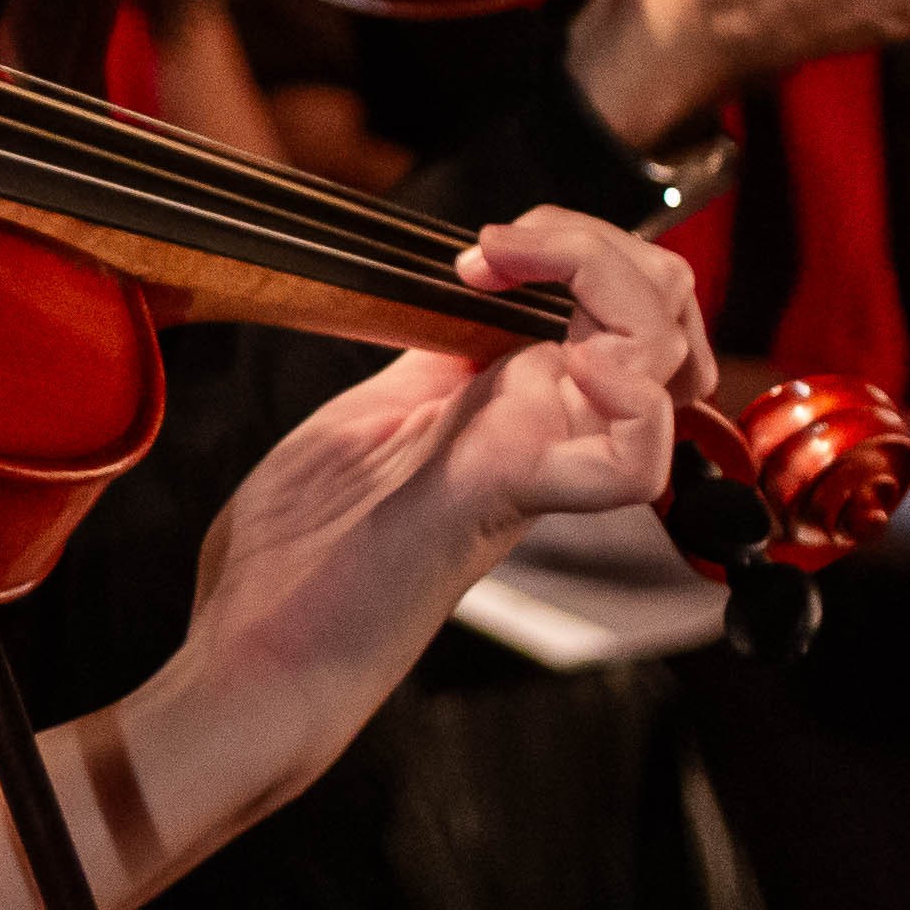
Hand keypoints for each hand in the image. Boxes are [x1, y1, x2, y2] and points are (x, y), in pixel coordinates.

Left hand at [130, 212, 703, 818]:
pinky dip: (628, 403)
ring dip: (606, 286)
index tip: (483, 246)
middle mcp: (541, 434)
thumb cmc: (295, 563)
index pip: (612, 302)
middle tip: (503, 249)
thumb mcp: (367, 419)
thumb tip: (462, 295)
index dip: (573, 245)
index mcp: (508, 407)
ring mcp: (530, 466)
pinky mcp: (498, 498)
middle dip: (602, 246)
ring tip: (511, 272)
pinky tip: (556, 360)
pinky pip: (628, 458)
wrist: (254, 664)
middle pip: (655, 312)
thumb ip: (430, 360)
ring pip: (655, 359)